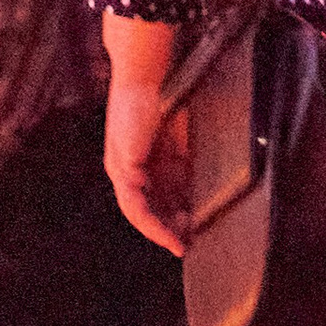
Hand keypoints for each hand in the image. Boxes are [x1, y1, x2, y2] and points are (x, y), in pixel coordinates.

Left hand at [101, 14, 186, 253]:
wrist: (143, 78)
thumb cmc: (163, 103)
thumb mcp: (182, 140)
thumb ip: (188, 163)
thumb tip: (204, 187)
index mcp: (144, 163)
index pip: (155, 200)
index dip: (172, 220)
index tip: (191, 235)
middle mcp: (128, 170)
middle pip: (146, 210)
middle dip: (168, 230)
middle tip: (188, 246)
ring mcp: (122, 168)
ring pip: (138, 211)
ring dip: (159, 229)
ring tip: (177, 243)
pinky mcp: (122, 165)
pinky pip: (134, 202)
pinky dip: (149, 217)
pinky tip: (165, 228)